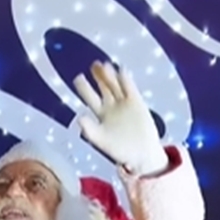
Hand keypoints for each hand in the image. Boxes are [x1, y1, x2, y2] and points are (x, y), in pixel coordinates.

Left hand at [73, 61, 167, 175]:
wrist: (141, 154)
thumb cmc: (118, 149)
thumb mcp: (100, 140)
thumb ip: (89, 129)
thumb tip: (79, 118)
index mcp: (100, 113)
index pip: (90, 97)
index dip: (84, 87)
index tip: (78, 77)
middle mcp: (112, 106)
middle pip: (104, 87)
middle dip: (99, 76)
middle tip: (93, 64)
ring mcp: (125, 104)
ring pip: (116, 86)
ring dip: (111, 76)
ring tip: (105, 65)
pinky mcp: (137, 104)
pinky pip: (131, 90)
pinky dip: (126, 81)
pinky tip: (121, 71)